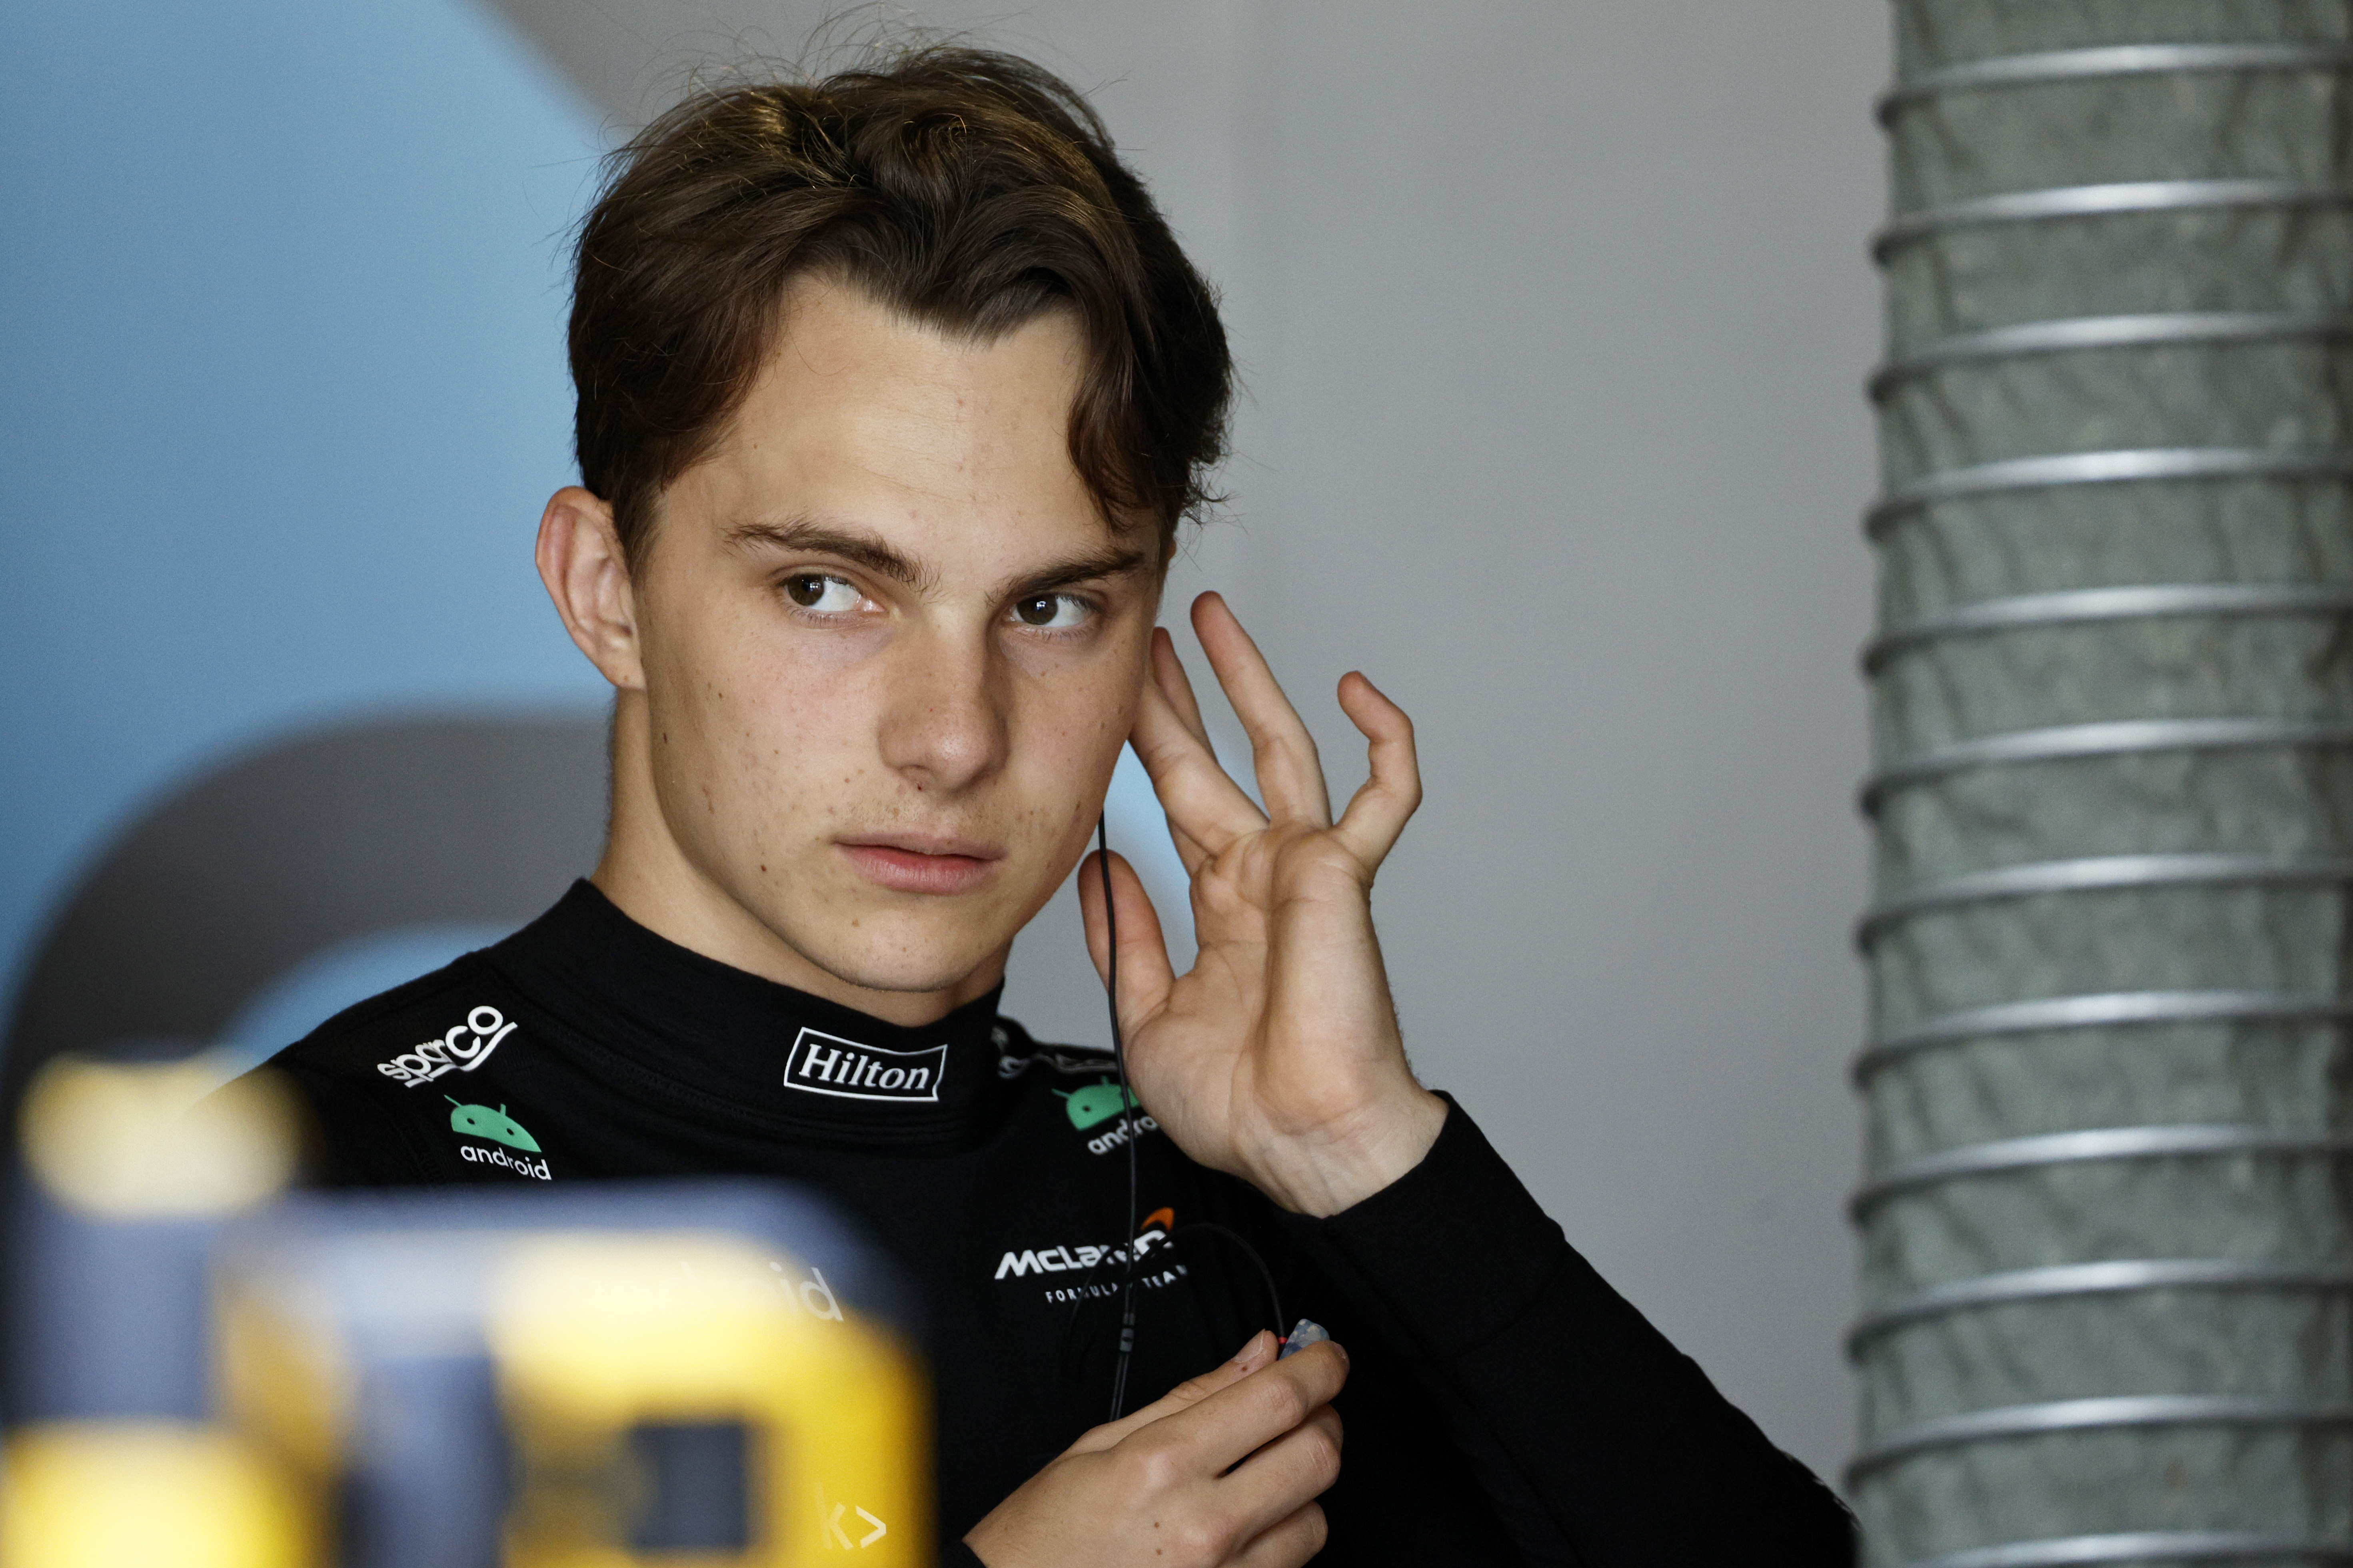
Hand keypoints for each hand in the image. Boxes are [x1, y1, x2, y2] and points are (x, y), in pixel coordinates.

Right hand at [963, 1330, 1343, 1567]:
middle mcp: (1204, 1525)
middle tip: (1301, 1409)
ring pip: (1316, 1520)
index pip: (1280, 1399)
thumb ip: (1192, 1396)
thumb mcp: (1102, 1444)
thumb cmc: (1046, 1536)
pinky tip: (1247, 1526)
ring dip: (1301, 1490)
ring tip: (1260, 1478)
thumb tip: (1256, 1354)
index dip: (1321, 1366)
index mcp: (1165, 1464)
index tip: (1326, 1355)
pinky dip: (1282, 1540)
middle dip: (1322, 1422)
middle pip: (1318, 1457)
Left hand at [1080, 592, 1446, 1215]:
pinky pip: (1382, 798)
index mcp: (1220, 907)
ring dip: (1248, 681)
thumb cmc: (1239, 1104)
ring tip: (1212, 621)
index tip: (1111, 707)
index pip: (1171, 808)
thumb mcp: (1144, 1016)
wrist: (1300, 1140)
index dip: (1139, 754)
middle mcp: (1262, 876)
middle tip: (1147, 640)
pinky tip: (1358, 690)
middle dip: (1176, 697)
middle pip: (1209, 760)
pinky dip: (1383, 742)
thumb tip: (1097, 867)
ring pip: (1280, 749)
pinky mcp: (1343, 876)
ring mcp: (1305, 869)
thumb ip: (1121, 938)